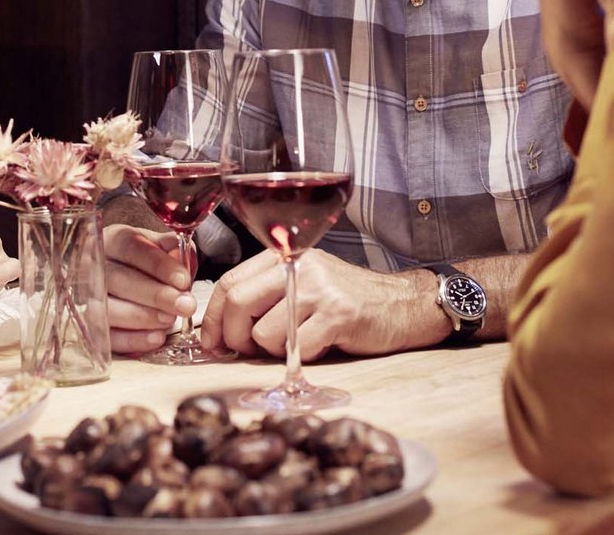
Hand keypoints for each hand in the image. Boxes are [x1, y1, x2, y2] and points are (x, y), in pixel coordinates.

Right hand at [102, 223, 192, 354]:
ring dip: (142, 317)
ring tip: (170, 320)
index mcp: (111, 240)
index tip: (184, 280)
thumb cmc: (146, 264)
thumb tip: (181, 258)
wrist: (132, 281)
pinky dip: (132, 340)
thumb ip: (175, 250)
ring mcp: (85, 299)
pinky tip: (156, 338)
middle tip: (184, 305)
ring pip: (107, 310)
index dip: (157, 265)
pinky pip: (107, 337)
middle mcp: (91, 267)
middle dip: (155, 295)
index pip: (130, 248)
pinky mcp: (90, 328)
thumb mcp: (161, 248)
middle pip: (116, 280)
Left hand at [199, 250, 435, 360]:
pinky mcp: (338, 315)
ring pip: (264, 333)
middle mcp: (300, 267)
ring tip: (296, 344)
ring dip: (272, 351)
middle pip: (239, 303)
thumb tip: (222, 331)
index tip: (211, 342)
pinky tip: (319, 346)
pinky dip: (302, 357)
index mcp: (285, 257)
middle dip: (233, 337)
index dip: (213, 317)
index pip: (231, 282)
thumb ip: (267, 297)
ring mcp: (320, 289)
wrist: (403, 305)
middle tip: (245, 352)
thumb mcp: (304, 285)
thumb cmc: (348, 301)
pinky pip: (298, 348)